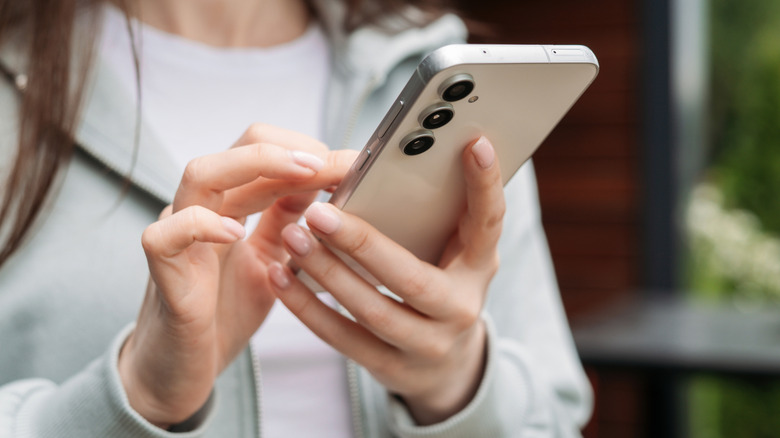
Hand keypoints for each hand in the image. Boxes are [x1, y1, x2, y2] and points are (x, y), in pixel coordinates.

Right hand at [118, 124, 356, 427]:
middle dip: (293, 149)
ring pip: (201, 174)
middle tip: (334, 164)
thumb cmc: (225, 313)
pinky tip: (236, 233)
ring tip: (304, 175)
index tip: (350, 164)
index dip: (306, 148)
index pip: (264, 149)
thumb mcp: (272, 260)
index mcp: (230, 203)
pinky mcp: (162, 272)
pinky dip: (201, 225)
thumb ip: (288, 220)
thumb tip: (326, 183)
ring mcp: (178, 235)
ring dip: (257, 166)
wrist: (182, 370)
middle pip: (238, 148)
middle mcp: (203, 208)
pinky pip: (167, 235)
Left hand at [268, 137, 503, 424]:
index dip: (486, 185)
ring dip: (327, 273)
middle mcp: (460, 309)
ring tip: (293, 236)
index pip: (489, 222)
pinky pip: (342, 338)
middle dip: (362, 244)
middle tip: (318, 211)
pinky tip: (281, 275)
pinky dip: (308, 306)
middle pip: (410, 278)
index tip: (473, 143)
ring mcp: (428, 346)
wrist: (444, 366)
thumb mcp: (456, 254)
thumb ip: (440, 217)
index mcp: (480, 267)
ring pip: (371, 311)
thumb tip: (399, 161)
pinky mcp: (391, 368)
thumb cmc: (443, 286)